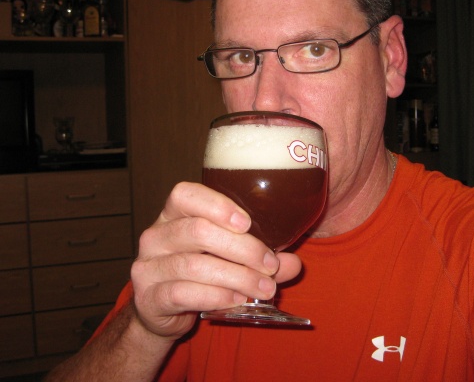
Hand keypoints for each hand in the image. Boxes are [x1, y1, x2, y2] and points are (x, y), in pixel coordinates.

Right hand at [130, 182, 301, 339]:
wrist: (161, 311)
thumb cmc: (199, 273)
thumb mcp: (229, 259)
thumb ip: (260, 257)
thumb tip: (294, 263)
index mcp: (173, 214)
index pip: (185, 194)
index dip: (216, 205)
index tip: (247, 222)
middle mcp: (156, 235)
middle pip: (198, 231)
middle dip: (242, 248)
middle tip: (271, 265)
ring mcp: (148, 266)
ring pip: (194, 265)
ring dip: (237, 277)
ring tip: (264, 288)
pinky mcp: (148, 297)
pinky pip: (183, 293)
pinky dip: (216, 296)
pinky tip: (237, 300)